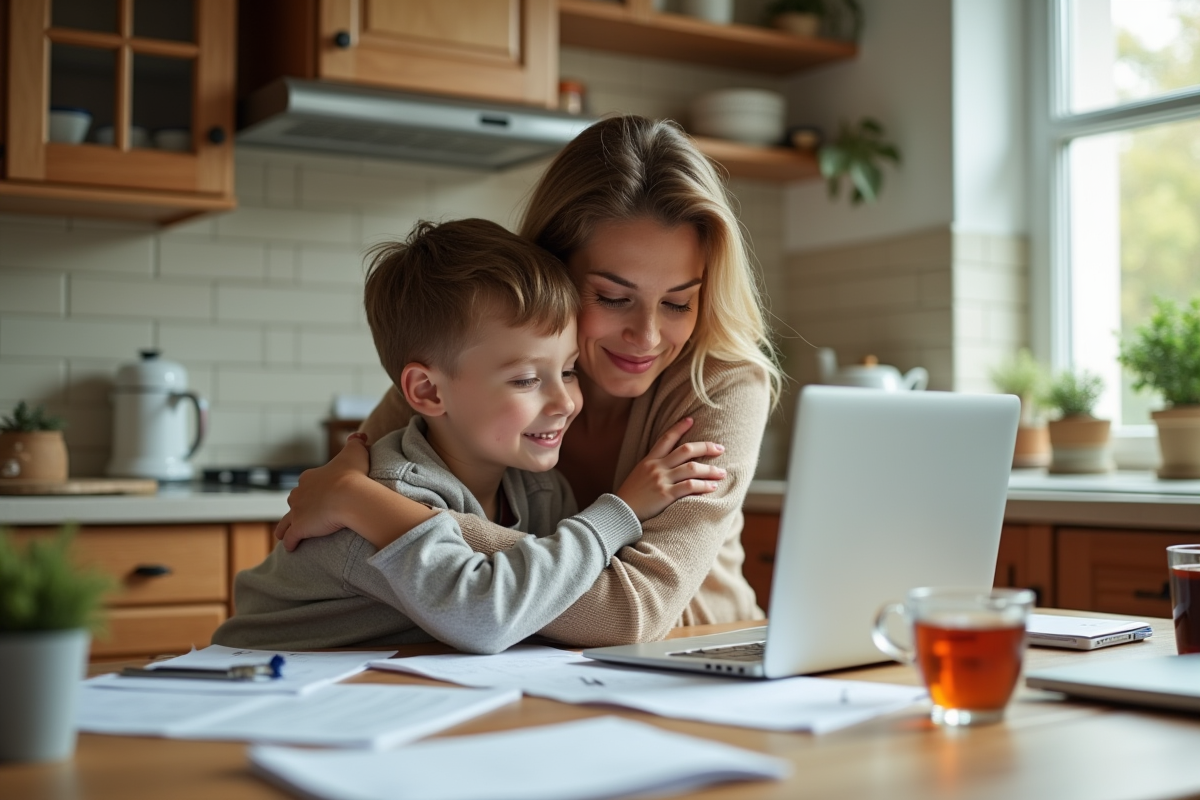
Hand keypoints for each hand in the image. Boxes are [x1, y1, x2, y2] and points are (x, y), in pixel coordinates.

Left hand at [274, 432, 371, 551]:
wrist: (350, 495)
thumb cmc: (354, 474)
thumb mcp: (356, 452)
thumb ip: (356, 442)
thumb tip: (359, 436)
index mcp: (310, 477)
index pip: (306, 483)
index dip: (312, 489)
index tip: (319, 494)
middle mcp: (299, 493)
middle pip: (294, 500)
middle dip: (298, 506)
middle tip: (304, 514)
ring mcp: (298, 511)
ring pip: (286, 521)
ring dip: (284, 527)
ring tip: (283, 534)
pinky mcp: (300, 528)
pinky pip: (291, 538)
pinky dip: (290, 542)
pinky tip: (291, 547)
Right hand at [615, 417, 725, 521]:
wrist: (619, 512)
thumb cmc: (630, 496)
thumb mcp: (638, 475)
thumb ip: (653, 467)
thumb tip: (671, 464)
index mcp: (649, 460)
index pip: (666, 438)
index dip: (679, 427)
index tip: (691, 420)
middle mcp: (657, 467)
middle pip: (686, 450)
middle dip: (706, 447)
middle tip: (720, 448)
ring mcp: (661, 480)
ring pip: (692, 468)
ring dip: (710, 470)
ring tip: (722, 472)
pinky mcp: (666, 495)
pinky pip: (689, 487)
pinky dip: (703, 486)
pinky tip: (712, 487)